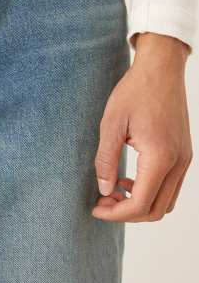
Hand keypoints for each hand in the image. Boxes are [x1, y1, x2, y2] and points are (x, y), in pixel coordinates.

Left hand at [92, 32, 192, 221]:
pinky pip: (170, 186)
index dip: (116, 213)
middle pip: (157, 210)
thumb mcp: (111, 123)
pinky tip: (128, 178)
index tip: (96, 208)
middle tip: (102, 200)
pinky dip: (150, 190)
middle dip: (127, 212)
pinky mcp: (184, 153)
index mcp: (160, 157)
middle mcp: (178, 163)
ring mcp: (185, 159)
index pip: (141, 204)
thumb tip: (104, 189)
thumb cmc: (135, 91)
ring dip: (140, 203)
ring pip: (166, 201)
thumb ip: (106, 159)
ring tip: (113, 190)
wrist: (161, 69)